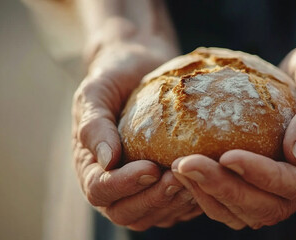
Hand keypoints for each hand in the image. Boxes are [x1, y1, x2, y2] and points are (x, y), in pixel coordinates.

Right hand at [72, 18, 201, 229]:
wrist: (140, 69)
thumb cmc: (114, 78)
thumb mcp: (95, 93)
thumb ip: (94, 125)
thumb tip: (108, 161)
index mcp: (90, 165)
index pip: (99, 189)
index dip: (124, 184)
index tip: (150, 167)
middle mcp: (113, 183)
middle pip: (126, 212)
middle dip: (153, 198)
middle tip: (177, 177)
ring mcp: (138, 188)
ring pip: (152, 215)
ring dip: (174, 202)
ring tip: (196, 179)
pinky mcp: (161, 187)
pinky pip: (173, 208)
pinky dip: (188, 202)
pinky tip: (206, 181)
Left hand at [171, 36, 295, 228]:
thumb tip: (293, 154)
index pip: (294, 184)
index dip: (260, 175)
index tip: (226, 156)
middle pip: (266, 206)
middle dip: (224, 189)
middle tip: (185, 165)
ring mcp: (287, 182)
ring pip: (249, 211)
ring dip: (211, 194)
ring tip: (178, 168)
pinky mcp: (267, 176)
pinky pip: (239, 198)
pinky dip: (211, 191)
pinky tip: (187, 171)